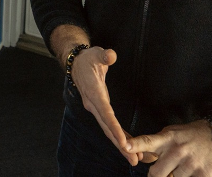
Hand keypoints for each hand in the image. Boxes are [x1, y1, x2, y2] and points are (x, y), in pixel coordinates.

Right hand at [70, 47, 138, 165]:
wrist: (76, 63)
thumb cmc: (88, 59)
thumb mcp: (96, 53)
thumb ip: (104, 55)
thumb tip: (111, 56)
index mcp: (93, 92)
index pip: (105, 113)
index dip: (114, 128)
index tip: (123, 142)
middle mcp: (93, 104)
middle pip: (107, 127)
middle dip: (120, 144)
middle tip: (133, 159)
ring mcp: (95, 108)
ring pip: (108, 130)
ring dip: (120, 145)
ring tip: (134, 159)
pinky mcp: (99, 109)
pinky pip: (109, 126)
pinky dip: (118, 136)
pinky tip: (128, 145)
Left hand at [126, 120, 211, 176]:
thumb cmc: (193, 136)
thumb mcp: (173, 133)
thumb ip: (157, 145)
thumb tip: (142, 158)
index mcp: (168, 139)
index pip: (148, 142)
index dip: (136, 145)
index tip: (125, 146)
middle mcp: (178, 150)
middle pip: (156, 174)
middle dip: (158, 176)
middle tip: (166, 172)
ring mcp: (191, 164)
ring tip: (185, 168)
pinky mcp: (205, 175)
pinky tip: (193, 172)